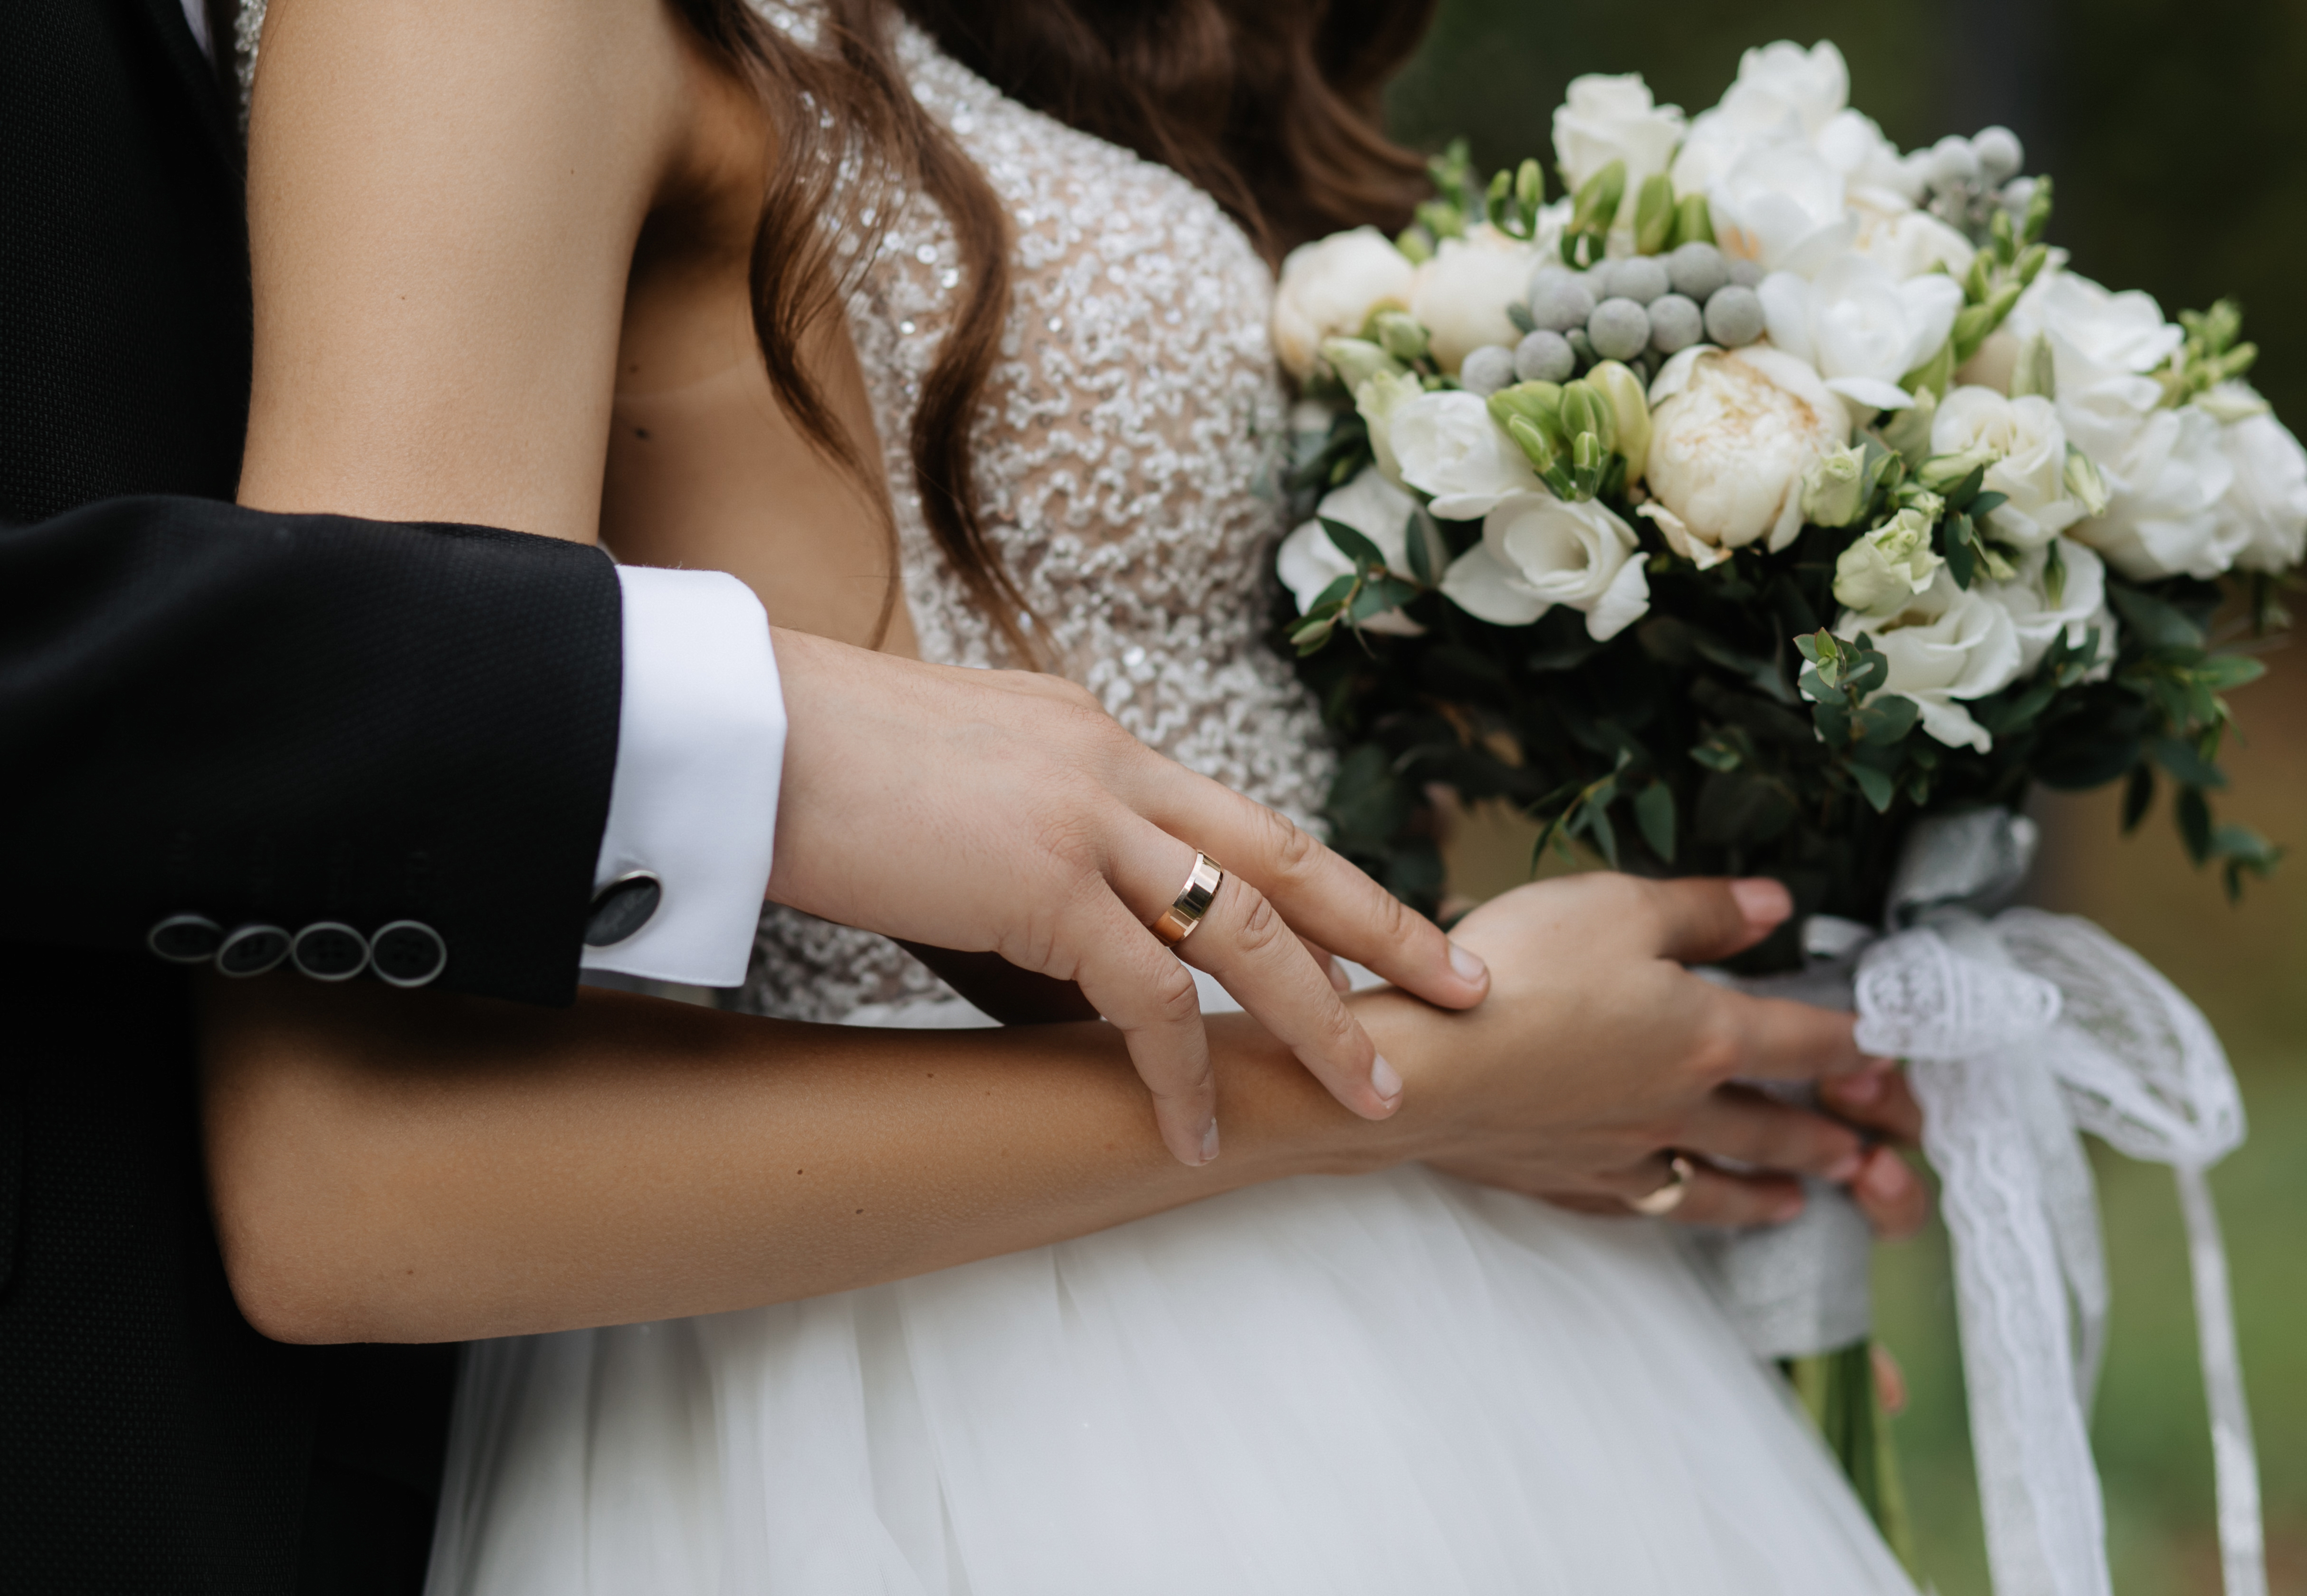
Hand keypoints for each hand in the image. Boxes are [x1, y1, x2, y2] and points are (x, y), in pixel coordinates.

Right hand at [766, 629, 1489, 1165]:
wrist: (735, 729)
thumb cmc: (809, 756)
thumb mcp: (948, 772)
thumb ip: (1018, 827)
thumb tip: (1044, 912)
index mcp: (1092, 733)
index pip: (1225, 816)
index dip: (1307, 879)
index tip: (1370, 923)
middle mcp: (1111, 764)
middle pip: (1283, 856)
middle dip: (1384, 928)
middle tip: (1462, 984)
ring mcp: (1085, 819)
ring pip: (1248, 930)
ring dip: (1320, 1020)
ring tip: (1376, 1093)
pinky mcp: (1042, 884)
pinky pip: (1146, 997)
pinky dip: (1182, 1070)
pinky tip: (1198, 1131)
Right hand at [1362, 873, 1902, 1225]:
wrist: (1426, 1070)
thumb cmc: (1519, 976)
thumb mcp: (1618, 907)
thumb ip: (1703, 910)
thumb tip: (1774, 906)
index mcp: (1706, 1035)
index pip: (1806, 1042)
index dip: (1854, 1042)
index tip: (1882, 1048)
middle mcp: (1679, 1107)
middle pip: (1772, 1126)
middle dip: (1824, 1137)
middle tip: (1863, 1154)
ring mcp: (1624, 1153)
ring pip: (1716, 1182)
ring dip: (1765, 1192)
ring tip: (1797, 1201)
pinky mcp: (1567, 1178)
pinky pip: (1641, 1205)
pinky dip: (1673, 1211)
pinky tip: (1672, 1207)